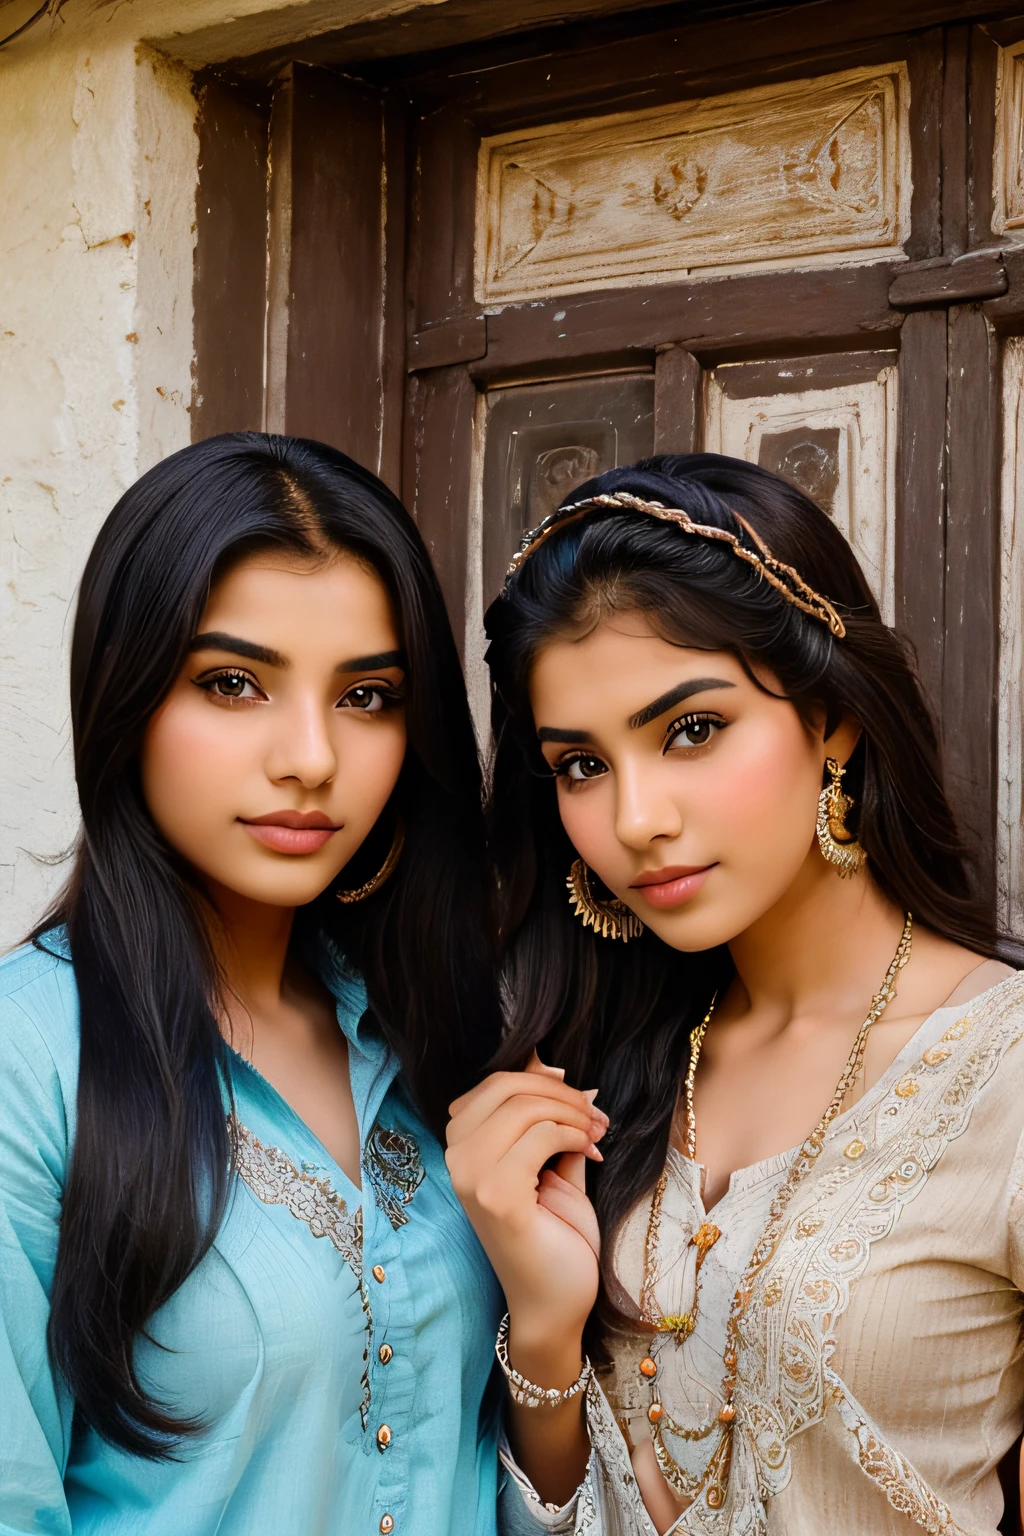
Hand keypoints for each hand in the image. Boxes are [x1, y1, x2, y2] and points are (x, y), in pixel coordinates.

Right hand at [446, 1057, 605, 1344]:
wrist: (553, 1305)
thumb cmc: (552, 1237)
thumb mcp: (549, 1166)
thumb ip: (547, 1122)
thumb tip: (553, 1067)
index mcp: (462, 1148)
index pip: (495, 1083)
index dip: (543, 1080)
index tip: (581, 1102)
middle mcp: (456, 1160)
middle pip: (507, 1086)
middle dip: (561, 1092)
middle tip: (595, 1115)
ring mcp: (472, 1179)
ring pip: (526, 1107)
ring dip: (573, 1112)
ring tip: (596, 1135)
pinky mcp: (498, 1197)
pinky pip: (540, 1135)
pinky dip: (573, 1134)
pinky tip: (590, 1152)